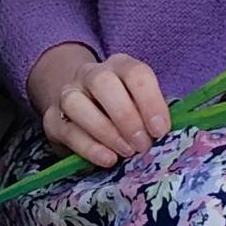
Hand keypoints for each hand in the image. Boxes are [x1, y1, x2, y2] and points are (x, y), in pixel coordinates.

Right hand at [25, 42, 171, 169]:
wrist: (82, 112)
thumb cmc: (124, 112)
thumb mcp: (143, 107)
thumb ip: (155, 115)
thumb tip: (173, 134)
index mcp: (120, 66)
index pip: (135, 73)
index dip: (150, 101)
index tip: (161, 130)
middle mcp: (91, 74)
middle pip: (103, 83)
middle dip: (126, 116)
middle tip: (142, 145)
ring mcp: (68, 94)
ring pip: (77, 103)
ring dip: (105, 131)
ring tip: (125, 153)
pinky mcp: (52, 119)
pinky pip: (67, 130)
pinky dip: (89, 147)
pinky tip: (108, 159)